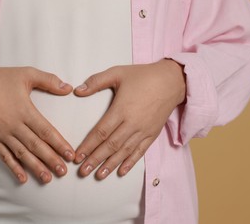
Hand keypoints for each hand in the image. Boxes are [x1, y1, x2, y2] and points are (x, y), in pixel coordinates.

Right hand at [0, 63, 74, 183]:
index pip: (46, 131)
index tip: (70, 154)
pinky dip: (13, 167)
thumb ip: (49, 80)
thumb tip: (69, 88)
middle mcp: (14, 124)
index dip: (59, 144)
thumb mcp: (27, 74)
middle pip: (36, 145)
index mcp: (25, 110)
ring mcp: (2, 133)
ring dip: (35, 167)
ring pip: (22, 154)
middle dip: (51, 159)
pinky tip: (23, 178)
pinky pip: (4, 156)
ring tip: (48, 178)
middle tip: (63, 171)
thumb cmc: (0, 78)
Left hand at [73, 59, 185, 179]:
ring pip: (124, 152)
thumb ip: (96, 81)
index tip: (77, 156)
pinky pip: (140, 152)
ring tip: (98, 176)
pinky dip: (130, 163)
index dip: (88, 145)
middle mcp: (132, 123)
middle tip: (83, 171)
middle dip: (95, 160)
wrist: (172, 81)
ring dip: (110, 165)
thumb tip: (77, 90)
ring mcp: (143, 130)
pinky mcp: (152, 134)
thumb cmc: (143, 76)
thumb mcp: (117, 73)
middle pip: (110, 146)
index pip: (101, 132)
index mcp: (121, 109)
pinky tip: (121, 171)